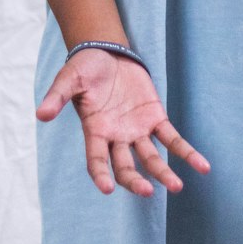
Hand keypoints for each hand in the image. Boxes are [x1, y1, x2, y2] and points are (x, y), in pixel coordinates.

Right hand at [36, 49, 210, 197]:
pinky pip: (172, 139)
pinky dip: (186, 152)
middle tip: (147, 191)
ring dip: (164, 173)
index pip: (97, 160)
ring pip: (151, 158)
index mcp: (95, 131)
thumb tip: (40, 114)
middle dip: (135, 180)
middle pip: (126, 167)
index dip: (101, 175)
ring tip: (178, 186)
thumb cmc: (85, 68)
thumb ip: (57, 97)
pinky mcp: (155, 118)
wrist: (107, 52)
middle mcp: (117, 137)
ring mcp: (137, 131)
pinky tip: (202, 166)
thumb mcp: (69, 79)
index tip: (107, 188)